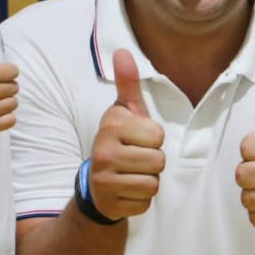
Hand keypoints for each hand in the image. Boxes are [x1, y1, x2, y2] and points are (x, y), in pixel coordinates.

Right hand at [86, 49, 165, 220]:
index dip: (153, 139)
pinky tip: (126, 191)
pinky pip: (145, 202)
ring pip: (153, 183)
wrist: (96, 184)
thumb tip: (123, 51)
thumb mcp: (125, 112)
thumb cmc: (119, 142)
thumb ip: (128, 83)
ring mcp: (104, 180)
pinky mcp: (110, 203)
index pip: (158, 135)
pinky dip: (141, 199)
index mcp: (111, 125)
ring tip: (131, 174)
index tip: (136, 139)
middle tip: (135, 159)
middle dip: (153, 162)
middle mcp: (103, 151)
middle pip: (158, 161)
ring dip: (148, 180)